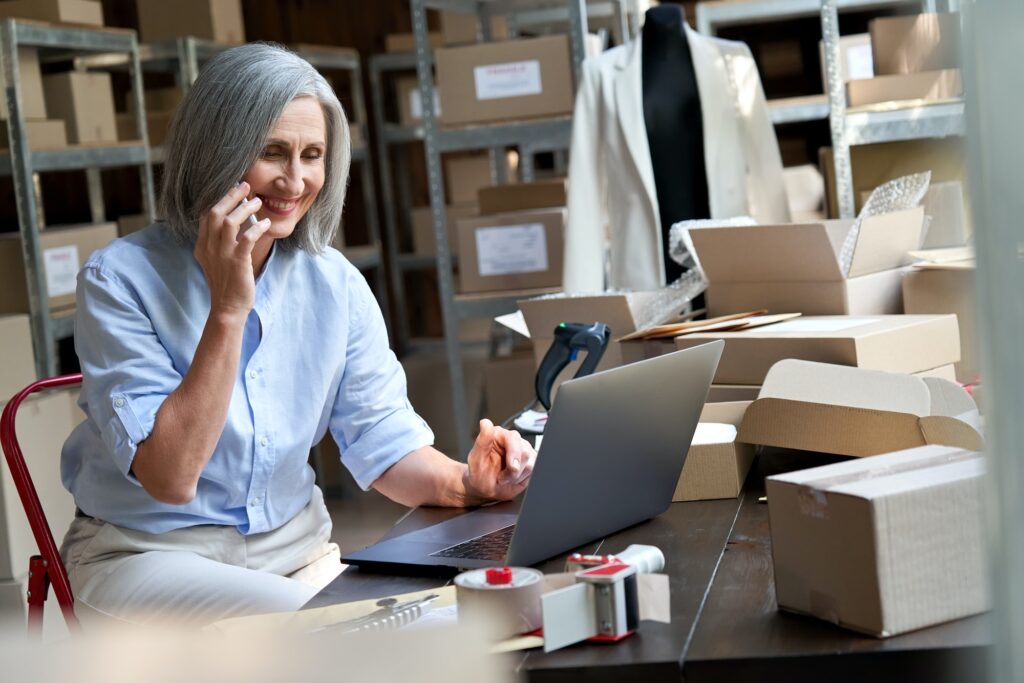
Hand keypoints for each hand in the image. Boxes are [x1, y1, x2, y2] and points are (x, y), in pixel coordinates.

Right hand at [194, 181, 271, 320]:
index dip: (220, 200)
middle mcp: (209, 248)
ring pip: (230, 222)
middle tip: (245, 186)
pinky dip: (257, 228)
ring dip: (245, 209)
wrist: (228, 308)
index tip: (233, 189)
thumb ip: (219, 243)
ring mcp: (222, 255)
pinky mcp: (237, 262)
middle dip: (231, 197)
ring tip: (258, 201)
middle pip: (216, 213)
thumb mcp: (217, 261)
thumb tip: (234, 223)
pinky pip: (247, 238)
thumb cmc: (227, 284)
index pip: (207, 216)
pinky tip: (266, 223)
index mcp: (202, 246)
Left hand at [464, 419, 535, 501]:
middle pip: (525, 453)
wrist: (484, 487)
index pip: (513, 439)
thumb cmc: (479, 472)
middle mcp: (513, 440)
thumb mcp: (476, 458)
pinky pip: (533, 471)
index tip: (512, 467)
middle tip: (501, 477)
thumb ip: (482, 440)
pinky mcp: (530, 461)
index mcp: (499, 434)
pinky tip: (512, 479)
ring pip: (531, 464)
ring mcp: (524, 450)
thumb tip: (485, 423)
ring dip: (516, 476)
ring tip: (505, 478)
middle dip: (513, 471)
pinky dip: (522, 479)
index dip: (514, 454)